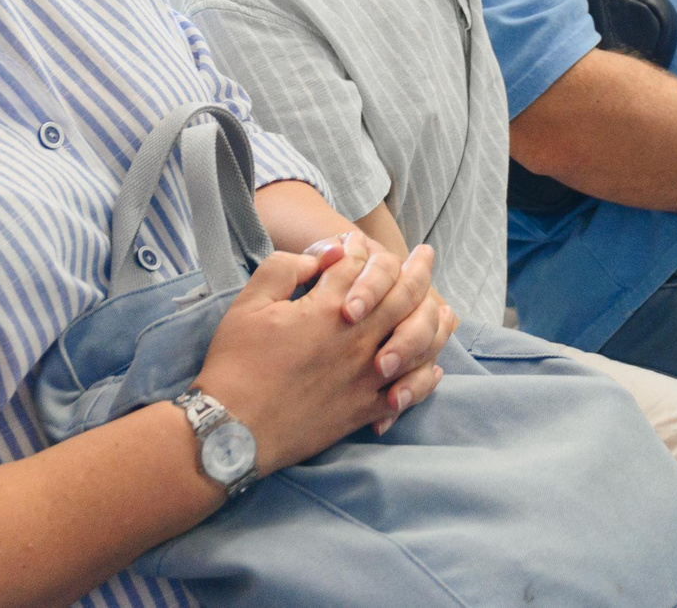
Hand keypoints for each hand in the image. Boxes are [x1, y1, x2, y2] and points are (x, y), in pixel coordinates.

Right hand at [199, 243, 446, 472]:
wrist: (232, 431)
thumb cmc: (236, 364)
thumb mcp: (249, 303)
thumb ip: (286, 268)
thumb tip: (324, 257)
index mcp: (329, 309)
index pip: (360, 268)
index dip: (361, 251)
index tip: (360, 244)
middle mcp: (357, 341)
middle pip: (401, 297)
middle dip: (417, 270)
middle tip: (426, 255)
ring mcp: (364, 377)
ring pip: (416, 343)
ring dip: (433, 320)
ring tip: (444, 307)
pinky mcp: (363, 410)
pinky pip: (408, 394)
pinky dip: (424, 378)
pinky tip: (432, 367)